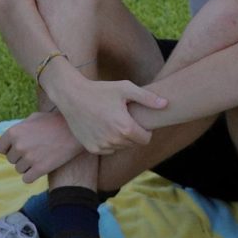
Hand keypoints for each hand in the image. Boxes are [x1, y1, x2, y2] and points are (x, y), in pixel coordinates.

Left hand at [0, 111, 83, 181]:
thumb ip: (19, 128)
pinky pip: (27, 179)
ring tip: (41, 156)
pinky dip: (32, 175)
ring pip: (19, 170)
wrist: (75, 131)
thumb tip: (9, 138)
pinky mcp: (40, 169)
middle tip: (35, 150)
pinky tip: (41, 167)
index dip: (8, 149)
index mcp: (14, 132)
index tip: (18, 148)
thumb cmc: (54, 122)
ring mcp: (29, 158)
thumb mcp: (33, 118)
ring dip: (27, 166)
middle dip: (20, 157)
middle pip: (11, 160)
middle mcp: (19, 145)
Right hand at [47, 68, 166, 154]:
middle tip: (124, 117)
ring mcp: (102, 146)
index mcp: (125, 128)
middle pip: (133, 144)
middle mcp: (114, 141)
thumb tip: (166, 104)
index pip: (146, 139)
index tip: (137, 119)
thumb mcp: (125, 88)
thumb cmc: (100, 90)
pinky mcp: (92, 149)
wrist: (72, 96)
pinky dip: (108, 141)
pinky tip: (102, 126)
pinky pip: (108, 149)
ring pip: (121, 147)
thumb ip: (147, 98)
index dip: (145, 129)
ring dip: (121, 138)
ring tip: (113, 120)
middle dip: (133, 133)